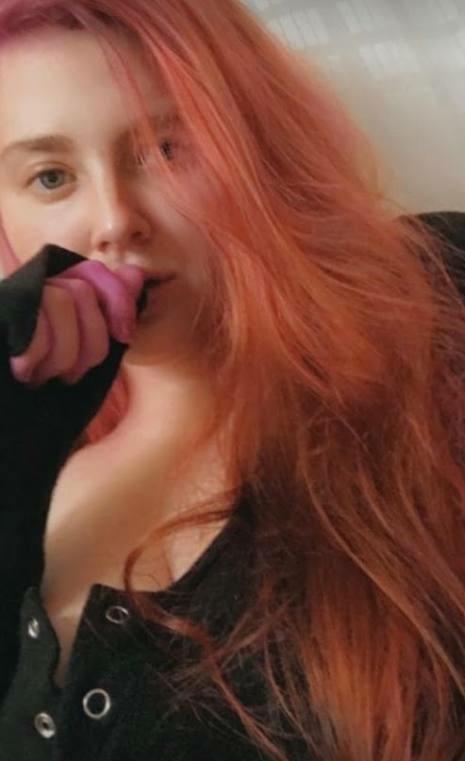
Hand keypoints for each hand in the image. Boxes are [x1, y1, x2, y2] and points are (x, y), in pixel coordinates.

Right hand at [9, 260, 144, 386]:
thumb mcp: (83, 356)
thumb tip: (134, 276)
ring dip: (63, 353)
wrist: (2, 418)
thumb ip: (105, 316)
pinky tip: (23, 371)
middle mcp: (27, 287)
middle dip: (91, 341)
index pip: (94, 271)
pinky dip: (36, 351)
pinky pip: (32, 318)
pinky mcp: (0, 311)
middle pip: (82, 290)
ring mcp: (7, 297)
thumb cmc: (39, 396)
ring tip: (44, 376)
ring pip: (62, 299)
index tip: (125, 335)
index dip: (117, 299)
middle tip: (71, 374)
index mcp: (51, 292)